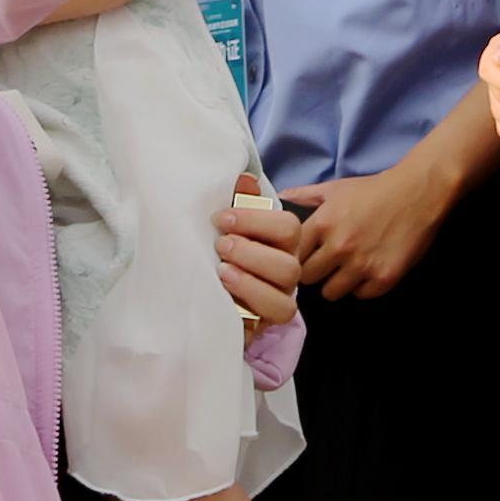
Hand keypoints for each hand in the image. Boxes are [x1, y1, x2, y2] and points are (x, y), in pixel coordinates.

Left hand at [215, 189, 303, 325]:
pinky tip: (226, 294)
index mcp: (282, 242)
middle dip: (251, 252)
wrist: (210, 294)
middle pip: (289, 264)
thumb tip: (245, 179)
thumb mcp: (230, 225)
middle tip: (221, 246)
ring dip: (251, 280)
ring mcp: (281, 297)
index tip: (222, 219)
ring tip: (222, 271)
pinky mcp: (269, 321)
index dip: (255, 221)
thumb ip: (241, 202)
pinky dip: (251, 303)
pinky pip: (275, 316)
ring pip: (284, 295)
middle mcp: (288, 269)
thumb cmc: (225, 251)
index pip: (288, 227)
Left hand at [283, 150, 464, 302]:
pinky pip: (360, 295)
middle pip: (307, 278)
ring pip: (331, 292)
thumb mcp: (335, 188)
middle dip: (315, 272)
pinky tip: (368, 269)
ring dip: (337, 282)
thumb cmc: (374, 190)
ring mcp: (361, 265)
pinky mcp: (383, 278)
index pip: (292, 256)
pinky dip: (363, 286)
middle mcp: (339, 247)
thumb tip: (280, 197)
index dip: (299, 257)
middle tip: (327, 264)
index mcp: (322, 224)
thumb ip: (305, 196)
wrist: (417, 193)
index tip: (307, 256)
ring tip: (348, 269)